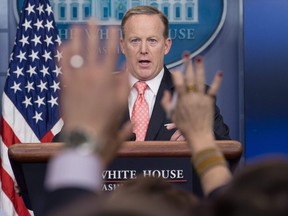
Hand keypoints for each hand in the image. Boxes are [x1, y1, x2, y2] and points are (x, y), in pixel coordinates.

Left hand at [60, 20, 131, 165]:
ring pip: (76, 54)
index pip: (112, 53)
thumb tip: (127, 73)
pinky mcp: (65, 87)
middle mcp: (93, 76)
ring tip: (78, 27)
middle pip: (93, 48)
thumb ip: (125, 87)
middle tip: (95, 20)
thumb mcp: (122, 110)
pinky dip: (63, 54)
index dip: (113, 39)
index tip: (114, 28)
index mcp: (109, 81)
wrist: (85, 140)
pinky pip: (63, 66)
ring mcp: (77, 80)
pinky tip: (63, 46)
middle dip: (94, 32)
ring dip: (77, 38)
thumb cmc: (106, 128)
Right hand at [161, 54, 222, 150]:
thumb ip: (166, 103)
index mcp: (181, 100)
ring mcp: (202, 99)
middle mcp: (192, 97)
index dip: (176, 75)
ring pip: (200, 81)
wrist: (198, 136)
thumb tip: (166, 91)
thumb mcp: (171, 115)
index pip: (178, 84)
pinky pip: (214, 90)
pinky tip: (219, 73)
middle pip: (189, 78)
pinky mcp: (210, 102)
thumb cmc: (184, 126)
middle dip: (187, 65)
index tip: (175, 69)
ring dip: (199, 69)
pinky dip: (217, 82)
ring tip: (199, 58)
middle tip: (186, 54)